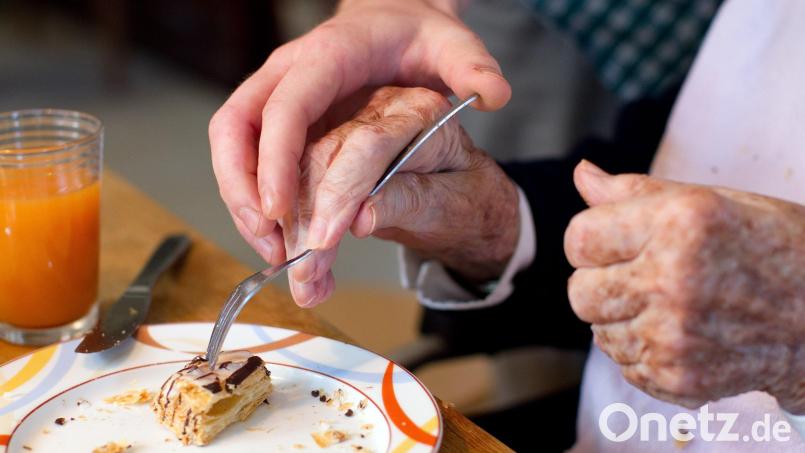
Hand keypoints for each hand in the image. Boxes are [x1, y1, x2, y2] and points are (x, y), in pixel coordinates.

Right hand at [209, 0, 511, 265]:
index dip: (274, 161)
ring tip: (274, 254)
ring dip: (242, 202)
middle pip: (236, 129)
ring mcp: (276, 94)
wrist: (393, 19)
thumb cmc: (416, 35)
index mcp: (327, 57)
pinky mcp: (275, 117)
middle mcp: (289, 73)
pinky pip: (247, 157)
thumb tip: (496, 94)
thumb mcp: (450, 44)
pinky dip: (255, 197)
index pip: (285, 108)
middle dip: (243, 191)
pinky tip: (279, 236)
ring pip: (232, 147)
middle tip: (270, 245)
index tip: (279, 211)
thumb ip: (472, 67)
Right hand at [277, 86, 518, 307]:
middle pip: (320, 154)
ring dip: (290, 229)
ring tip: (305, 281)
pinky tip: (297, 262)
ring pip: (295, 170)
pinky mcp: (327, 148)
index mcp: (419, 110)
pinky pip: (291, 182)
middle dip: (304, 219)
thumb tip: (361, 216)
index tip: (323, 241)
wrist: (466, 200)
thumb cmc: (470, 199)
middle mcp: (378, 108)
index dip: (339, 192)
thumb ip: (412, 200)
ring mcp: (348, 124)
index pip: (367, 144)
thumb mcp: (455, 203)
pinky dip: (288, 226)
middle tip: (306, 273)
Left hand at [565, 160, 804, 412]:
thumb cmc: (773, 247)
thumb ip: (636, 192)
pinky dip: (646, 352)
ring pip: (599, 333)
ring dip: (624, 320)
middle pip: (579, 292)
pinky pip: (626, 366)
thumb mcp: (711, 202)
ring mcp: (674, 336)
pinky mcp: (679, 378)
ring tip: (674, 306)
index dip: (593, 240)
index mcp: (678, 223)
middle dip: (602, 283)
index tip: (618, 243)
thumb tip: (582, 174)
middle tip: (645, 276)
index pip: (578, 240)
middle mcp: (672, 280)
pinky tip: (685, 334)